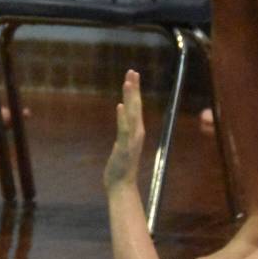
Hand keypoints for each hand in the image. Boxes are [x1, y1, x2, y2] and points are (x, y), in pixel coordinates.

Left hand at [103, 70, 145, 191]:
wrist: (122, 187)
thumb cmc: (121, 170)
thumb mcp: (121, 149)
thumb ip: (123, 138)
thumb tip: (121, 132)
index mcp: (136, 133)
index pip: (136, 108)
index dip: (135, 92)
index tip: (133, 76)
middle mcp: (137, 134)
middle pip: (136, 107)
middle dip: (134, 89)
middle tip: (132, 71)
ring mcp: (131, 140)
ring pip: (132, 114)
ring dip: (130, 97)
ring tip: (128, 81)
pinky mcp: (124, 148)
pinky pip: (124, 130)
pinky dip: (122, 117)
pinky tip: (120, 105)